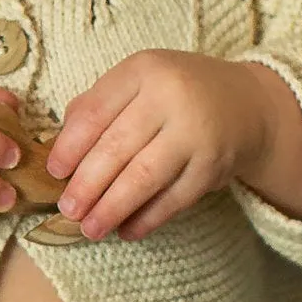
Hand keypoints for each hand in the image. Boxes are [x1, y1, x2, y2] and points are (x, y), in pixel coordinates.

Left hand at [46, 52, 301, 241]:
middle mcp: (171, 97)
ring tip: (90, 228)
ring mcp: (196, 132)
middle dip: (87, 185)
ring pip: (144, 177)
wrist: (247, 103)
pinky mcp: (214, 166)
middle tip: (68, 210)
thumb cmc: (177, 93)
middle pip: (116, 148)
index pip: (95, 112)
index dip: (70, 147)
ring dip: (112, 208)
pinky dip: (148, 218)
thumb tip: (60, 148)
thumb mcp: (139, 81)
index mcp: (144, 70)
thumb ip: (99, 104)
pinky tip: (127, 231)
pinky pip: (174, 198)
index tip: (54, 172)